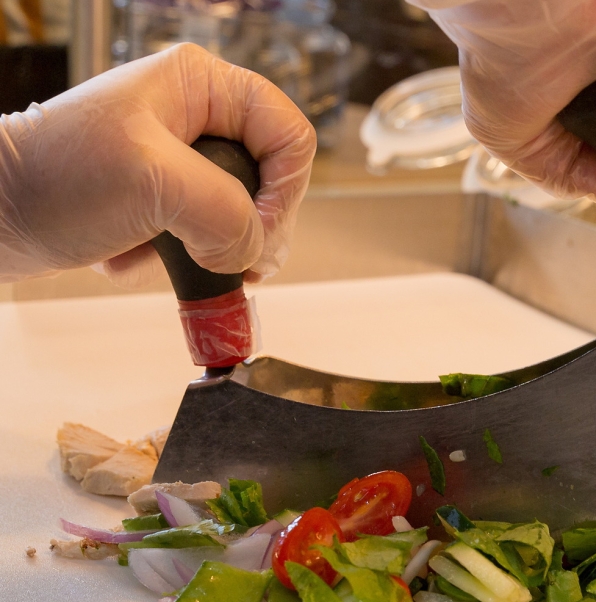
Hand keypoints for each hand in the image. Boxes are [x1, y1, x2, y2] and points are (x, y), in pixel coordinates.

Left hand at [0, 43, 315, 285]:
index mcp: (200, 85)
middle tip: (237, 263)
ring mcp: (177, 158)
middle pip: (271, 179)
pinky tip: (139, 255)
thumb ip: (226, 215)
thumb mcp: (154, 182)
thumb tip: (253, 252)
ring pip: (241, 215)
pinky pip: (203, 236)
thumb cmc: (49, 176)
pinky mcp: (158, 198)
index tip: (261, 233)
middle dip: (255, 229)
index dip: (286, 190)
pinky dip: (180, 259)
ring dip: (214, 250)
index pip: (289, 135)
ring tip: (180, 263)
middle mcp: (195, 116)